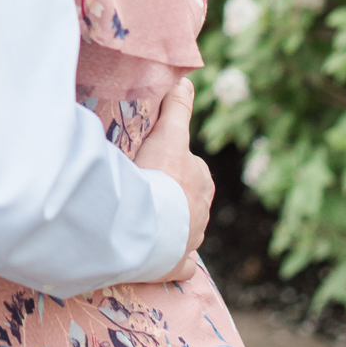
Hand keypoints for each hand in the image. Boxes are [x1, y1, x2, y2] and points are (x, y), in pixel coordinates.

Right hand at [135, 77, 213, 284]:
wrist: (147, 225)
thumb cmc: (158, 177)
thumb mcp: (168, 135)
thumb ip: (178, 109)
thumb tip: (188, 80)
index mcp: (201, 181)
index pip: (191, 169)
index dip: (172, 165)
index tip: (154, 165)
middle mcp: (202, 213)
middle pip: (188, 200)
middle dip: (172, 197)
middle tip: (144, 192)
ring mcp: (191, 241)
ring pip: (184, 230)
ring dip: (169, 226)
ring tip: (144, 221)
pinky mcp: (178, 266)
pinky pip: (182, 265)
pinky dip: (176, 261)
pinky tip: (163, 257)